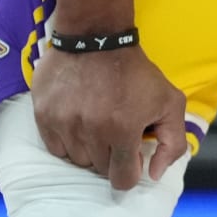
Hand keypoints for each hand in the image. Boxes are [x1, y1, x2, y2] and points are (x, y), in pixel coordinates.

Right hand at [31, 44, 186, 189]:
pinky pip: (55, 147)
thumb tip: (155, 175)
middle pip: (99, 169)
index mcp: (123, 129)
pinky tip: (79, 119)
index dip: (130, 171)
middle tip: (116, 129)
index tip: (132, 157)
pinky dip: (68, 140)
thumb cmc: (136, 72)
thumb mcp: (170, 101)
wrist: (95, 37)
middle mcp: (91, 131)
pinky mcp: (44, 116)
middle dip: (111, 155)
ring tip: (98, 121)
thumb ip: (173, 142)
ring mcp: (64, 124)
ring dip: (89, 148)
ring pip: (76, 159)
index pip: (122, 178)